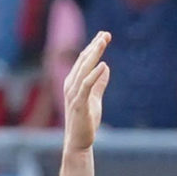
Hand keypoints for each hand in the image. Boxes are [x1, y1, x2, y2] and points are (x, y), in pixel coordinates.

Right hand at [61, 29, 112, 151]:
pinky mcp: (79, 104)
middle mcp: (70, 86)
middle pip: (83, 61)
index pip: (83, 60)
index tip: (104, 35)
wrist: (78, 142)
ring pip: (84, 70)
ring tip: (103, 42)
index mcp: (73, 83)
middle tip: (106, 33)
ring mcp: (73, 95)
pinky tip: (103, 65)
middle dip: (95, 46)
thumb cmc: (85, 122)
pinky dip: (94, 75)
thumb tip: (105, 68)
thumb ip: (99, 84)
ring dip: (94, 55)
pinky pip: (86, 86)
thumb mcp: (94, 99)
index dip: (93, 47)